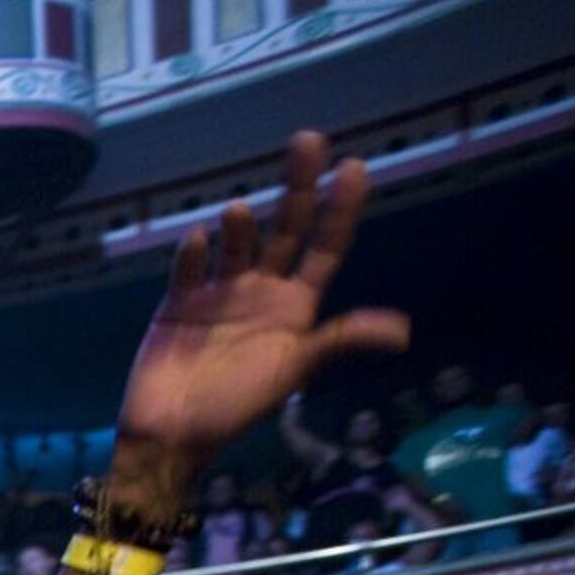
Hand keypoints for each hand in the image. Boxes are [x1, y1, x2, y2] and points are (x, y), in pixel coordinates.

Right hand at [115, 130, 408, 470]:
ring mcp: (218, 293)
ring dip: (240, 225)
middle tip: (308, 141)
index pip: (325, 248)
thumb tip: (403, 332)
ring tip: (239, 213)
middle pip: (285, 227)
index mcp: (294, 306)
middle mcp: (260, 290)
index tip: (354, 166)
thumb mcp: (294, 370)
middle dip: (298, 185)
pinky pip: (189, 268)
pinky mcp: (178, 302)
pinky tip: (198, 242)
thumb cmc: (235, 406)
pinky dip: (194, 253)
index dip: (341, 209)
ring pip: (236, 242)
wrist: (172, 434)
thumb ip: (340, 341)